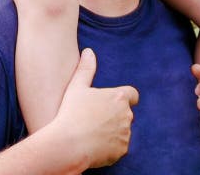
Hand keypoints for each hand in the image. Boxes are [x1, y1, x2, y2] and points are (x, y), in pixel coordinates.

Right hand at [51, 48, 138, 169]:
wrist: (67, 145)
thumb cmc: (70, 114)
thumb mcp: (76, 87)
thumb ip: (85, 69)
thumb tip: (89, 51)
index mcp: (119, 97)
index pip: (132, 95)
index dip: (125, 99)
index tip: (114, 104)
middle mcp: (126, 114)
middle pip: (124, 115)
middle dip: (114, 118)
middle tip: (94, 122)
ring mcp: (125, 132)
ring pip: (121, 132)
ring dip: (112, 133)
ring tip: (92, 135)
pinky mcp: (122, 149)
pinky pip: (118, 148)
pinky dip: (109, 149)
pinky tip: (94, 148)